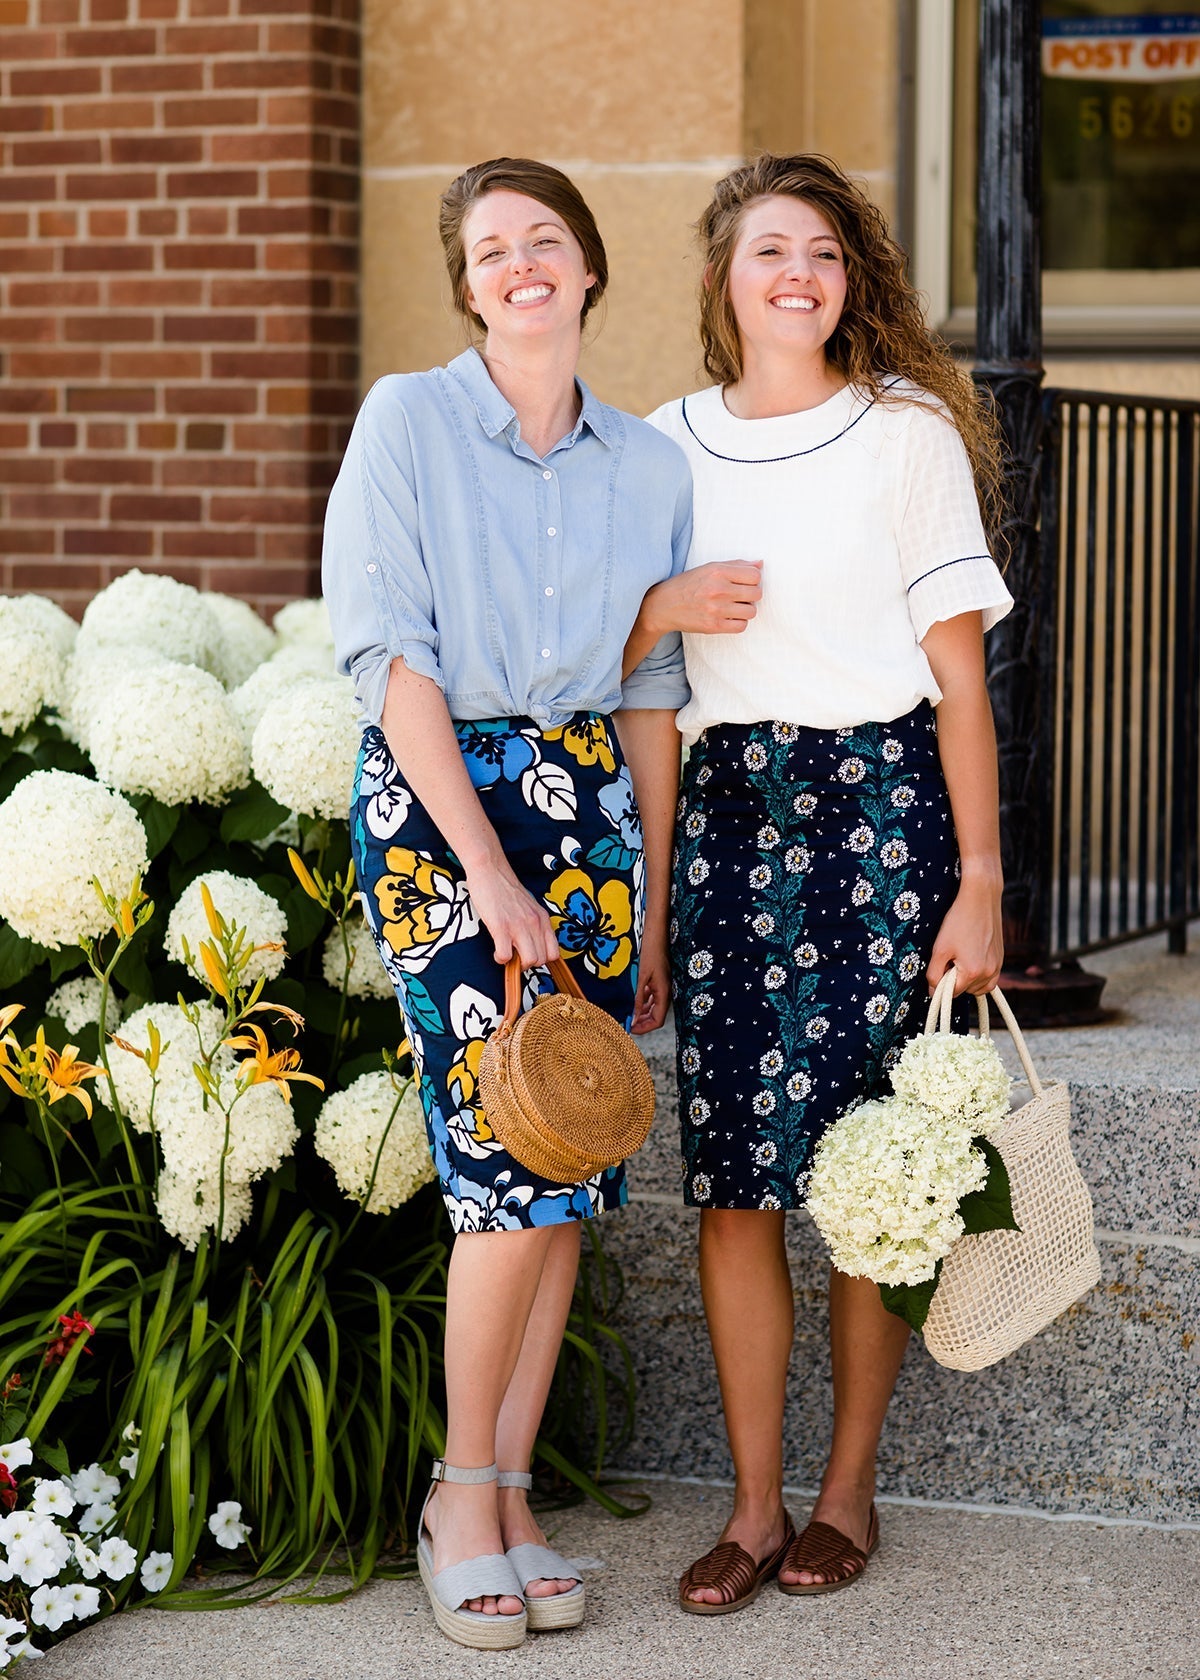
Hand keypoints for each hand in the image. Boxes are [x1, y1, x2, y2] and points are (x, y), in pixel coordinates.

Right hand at [463, 861, 560, 967]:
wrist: (490, 870)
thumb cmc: (507, 888)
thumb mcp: (530, 906)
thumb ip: (535, 923)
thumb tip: (535, 942)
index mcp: (543, 918)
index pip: (554, 953)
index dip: (541, 959)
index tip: (530, 955)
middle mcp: (534, 923)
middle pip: (541, 960)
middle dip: (527, 963)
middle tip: (516, 956)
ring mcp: (518, 925)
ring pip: (529, 961)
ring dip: (516, 964)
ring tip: (507, 954)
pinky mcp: (500, 927)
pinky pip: (505, 956)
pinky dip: (500, 958)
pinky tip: (497, 950)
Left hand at [630, 930, 670, 1033]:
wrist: (655, 929)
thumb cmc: (650, 950)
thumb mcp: (640, 976)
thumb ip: (637, 999)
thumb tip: (633, 1018)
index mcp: (664, 991)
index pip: (658, 1020)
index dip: (644, 1028)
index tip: (630, 1029)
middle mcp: (665, 990)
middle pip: (656, 1015)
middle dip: (642, 1022)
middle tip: (626, 1023)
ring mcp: (661, 983)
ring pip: (653, 1005)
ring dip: (641, 1012)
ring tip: (626, 1013)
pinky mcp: (657, 977)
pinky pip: (651, 995)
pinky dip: (641, 1001)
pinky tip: (631, 999)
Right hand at [644, 561, 762, 636]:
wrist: (663, 605)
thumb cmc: (689, 584)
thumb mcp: (710, 568)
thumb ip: (736, 565)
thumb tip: (760, 564)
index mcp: (718, 572)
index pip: (755, 575)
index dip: (753, 579)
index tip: (744, 582)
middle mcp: (718, 590)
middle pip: (756, 593)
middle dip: (751, 594)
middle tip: (739, 595)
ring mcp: (716, 609)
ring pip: (751, 611)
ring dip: (745, 609)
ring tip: (734, 606)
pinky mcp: (713, 626)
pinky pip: (741, 626)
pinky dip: (738, 622)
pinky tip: (728, 617)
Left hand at [927, 875, 1003, 995]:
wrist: (981, 899)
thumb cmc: (958, 922)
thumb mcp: (940, 949)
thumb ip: (934, 974)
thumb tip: (933, 992)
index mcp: (972, 972)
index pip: (951, 993)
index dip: (941, 983)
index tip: (938, 966)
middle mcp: (989, 973)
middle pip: (965, 991)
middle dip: (954, 979)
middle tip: (950, 956)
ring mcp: (998, 966)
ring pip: (978, 987)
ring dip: (967, 980)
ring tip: (960, 956)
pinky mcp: (1001, 959)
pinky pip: (989, 979)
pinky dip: (979, 975)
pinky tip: (970, 958)